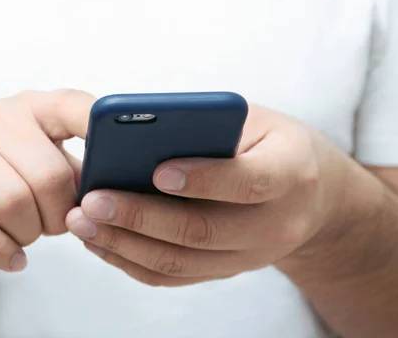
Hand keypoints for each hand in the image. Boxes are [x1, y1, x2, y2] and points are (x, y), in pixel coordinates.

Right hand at [0, 89, 93, 271]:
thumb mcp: (26, 157)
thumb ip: (68, 167)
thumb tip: (106, 190)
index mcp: (26, 108)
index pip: (72, 106)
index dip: (100, 127)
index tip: (120, 154)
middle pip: (49, 177)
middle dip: (59, 214)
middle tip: (52, 224)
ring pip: (16, 205)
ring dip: (29, 233)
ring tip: (25, 234)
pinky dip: (2, 250)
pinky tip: (11, 256)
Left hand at [66, 105, 350, 285]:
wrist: (314, 198)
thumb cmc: (277, 146)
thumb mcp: (258, 122)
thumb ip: (211, 126)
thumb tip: (143, 137)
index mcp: (289, 174)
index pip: (247, 182)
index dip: (203, 178)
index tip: (156, 170)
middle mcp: (274, 225)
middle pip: (202, 230)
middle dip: (141, 217)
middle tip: (93, 201)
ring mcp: (250, 256)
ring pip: (182, 262)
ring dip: (126, 245)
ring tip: (83, 222)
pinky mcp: (226, 270)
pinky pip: (175, 276)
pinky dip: (133, 262)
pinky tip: (101, 241)